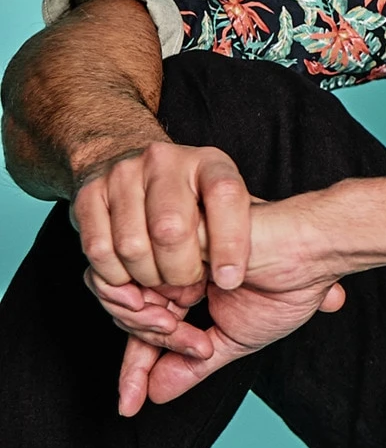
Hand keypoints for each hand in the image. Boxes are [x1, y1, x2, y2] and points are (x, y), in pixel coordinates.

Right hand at [72, 140, 252, 291]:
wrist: (125, 163)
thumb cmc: (188, 200)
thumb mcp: (223, 207)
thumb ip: (235, 236)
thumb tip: (227, 281)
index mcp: (208, 162)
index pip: (225, 194)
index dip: (229, 242)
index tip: (229, 280)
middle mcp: (164, 161)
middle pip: (170, 229)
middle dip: (181, 272)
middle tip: (188, 286)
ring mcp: (122, 174)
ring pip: (132, 246)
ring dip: (148, 278)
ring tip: (161, 281)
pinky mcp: (88, 194)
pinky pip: (99, 250)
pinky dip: (116, 276)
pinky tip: (131, 278)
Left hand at [90, 196, 345, 415]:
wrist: (313, 254)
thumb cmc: (289, 286)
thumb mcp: (234, 340)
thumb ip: (191, 365)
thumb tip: (153, 395)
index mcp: (183, 286)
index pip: (143, 329)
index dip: (134, 369)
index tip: (129, 405)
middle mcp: (169, 264)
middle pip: (125, 314)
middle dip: (148, 346)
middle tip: (199, 348)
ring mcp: (168, 246)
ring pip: (123, 294)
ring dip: (153, 326)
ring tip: (198, 329)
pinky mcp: (172, 229)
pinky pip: (138, 270)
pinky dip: (159, 297)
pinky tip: (190, 300)